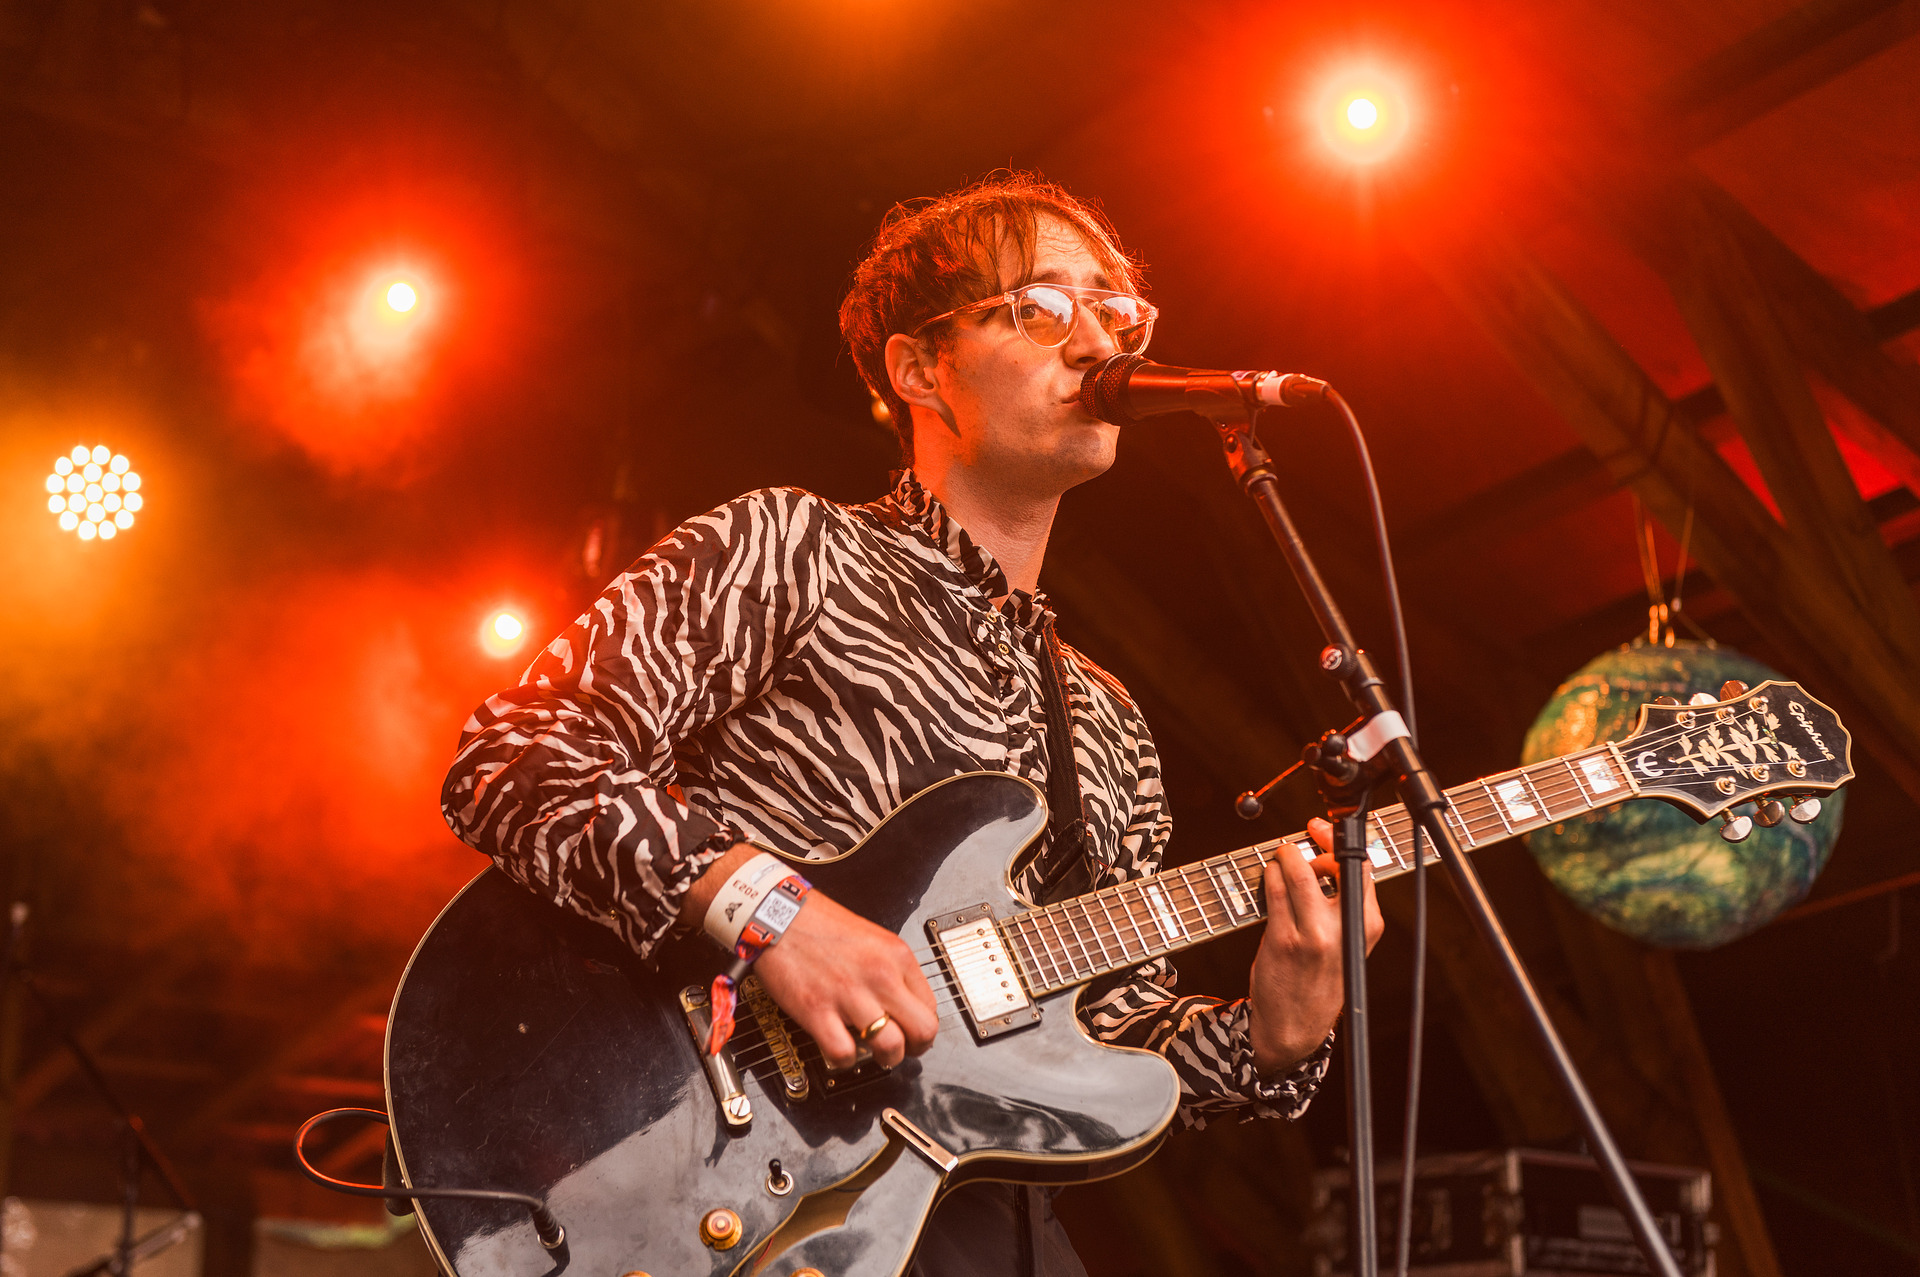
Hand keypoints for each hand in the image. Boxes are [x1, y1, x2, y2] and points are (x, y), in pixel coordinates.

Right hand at [752, 890, 939, 1069]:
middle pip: (922, 1031)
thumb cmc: (819, 924)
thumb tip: (902, 1005)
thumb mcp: (872, 938)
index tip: (910, 1032)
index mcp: (896, 956)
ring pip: (890, 1047)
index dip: (921, 1028)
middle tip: (900, 1050)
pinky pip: (844, 1054)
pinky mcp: (817, 1010)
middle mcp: (879, 975)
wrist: (777, 913)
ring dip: (884, 1059)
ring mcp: (849, 994)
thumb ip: (891, 970)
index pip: (931, 1007)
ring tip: (871, 1052)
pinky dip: (844, 1060)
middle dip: (914, 1049)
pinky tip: (840, 1048)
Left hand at [1246, 816, 1383, 1075]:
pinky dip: (1269, 877)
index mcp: (1367, 926)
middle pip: (1334, 864)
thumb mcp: (1349, 943)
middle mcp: (1344, 929)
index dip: (1338, 841)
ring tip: (1281, 865)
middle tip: (1300, 840)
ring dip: (1285, 859)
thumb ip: (1345, 904)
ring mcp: (1313, 934)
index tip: (1321, 829)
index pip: (1361, 868)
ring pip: (1298, 873)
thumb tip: (1327, 857)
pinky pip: (1274, 891)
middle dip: (1314, 843)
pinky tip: (1269, 880)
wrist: (1295, 1025)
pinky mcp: (1283, 939)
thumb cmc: (1320, 979)